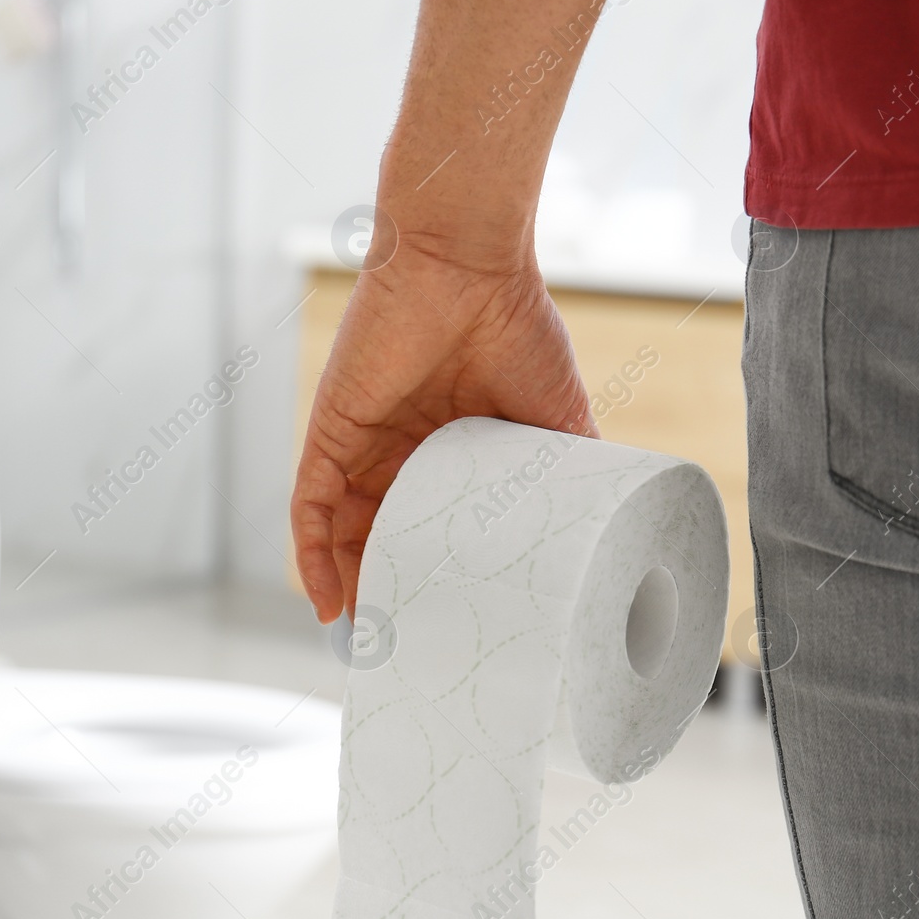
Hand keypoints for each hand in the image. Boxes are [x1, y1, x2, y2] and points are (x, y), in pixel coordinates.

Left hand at [291, 238, 597, 623]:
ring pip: (342, 537)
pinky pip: (309, 508)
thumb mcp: (558, 416)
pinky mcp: (331, 432)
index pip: (431, 528)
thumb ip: (571, 470)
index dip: (436, 577)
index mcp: (448, 451)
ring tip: (373, 647)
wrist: (468, 265)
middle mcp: (399, 454)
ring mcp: (362, 446)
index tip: (452, 627)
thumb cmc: (517, 327)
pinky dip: (313, 558)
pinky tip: (329, 604)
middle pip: (382, 540)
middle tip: (409, 653)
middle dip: (390, 596)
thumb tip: (609, 531)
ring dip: (350, 591)